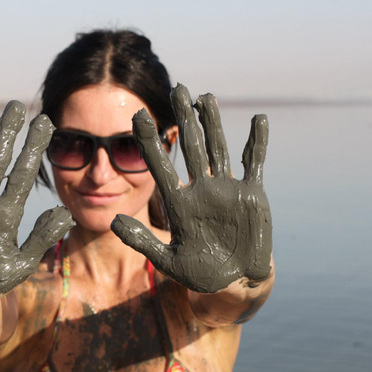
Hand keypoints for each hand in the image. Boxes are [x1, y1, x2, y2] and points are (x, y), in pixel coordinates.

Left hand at [111, 84, 271, 292]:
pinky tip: (258, 119)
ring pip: (218, 148)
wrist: (236, 281)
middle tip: (177, 89)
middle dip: (185, 119)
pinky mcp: (251, 194)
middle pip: (191, 147)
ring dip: (213, 122)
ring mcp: (226, 189)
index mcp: (179, 203)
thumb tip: (112, 221)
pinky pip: (254, 162)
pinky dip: (256, 142)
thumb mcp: (168, 261)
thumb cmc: (201, 273)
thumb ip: (142, 241)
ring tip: (205, 96)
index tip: (137, 116)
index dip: (149, 141)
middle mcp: (201, 189)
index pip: (160, 166)